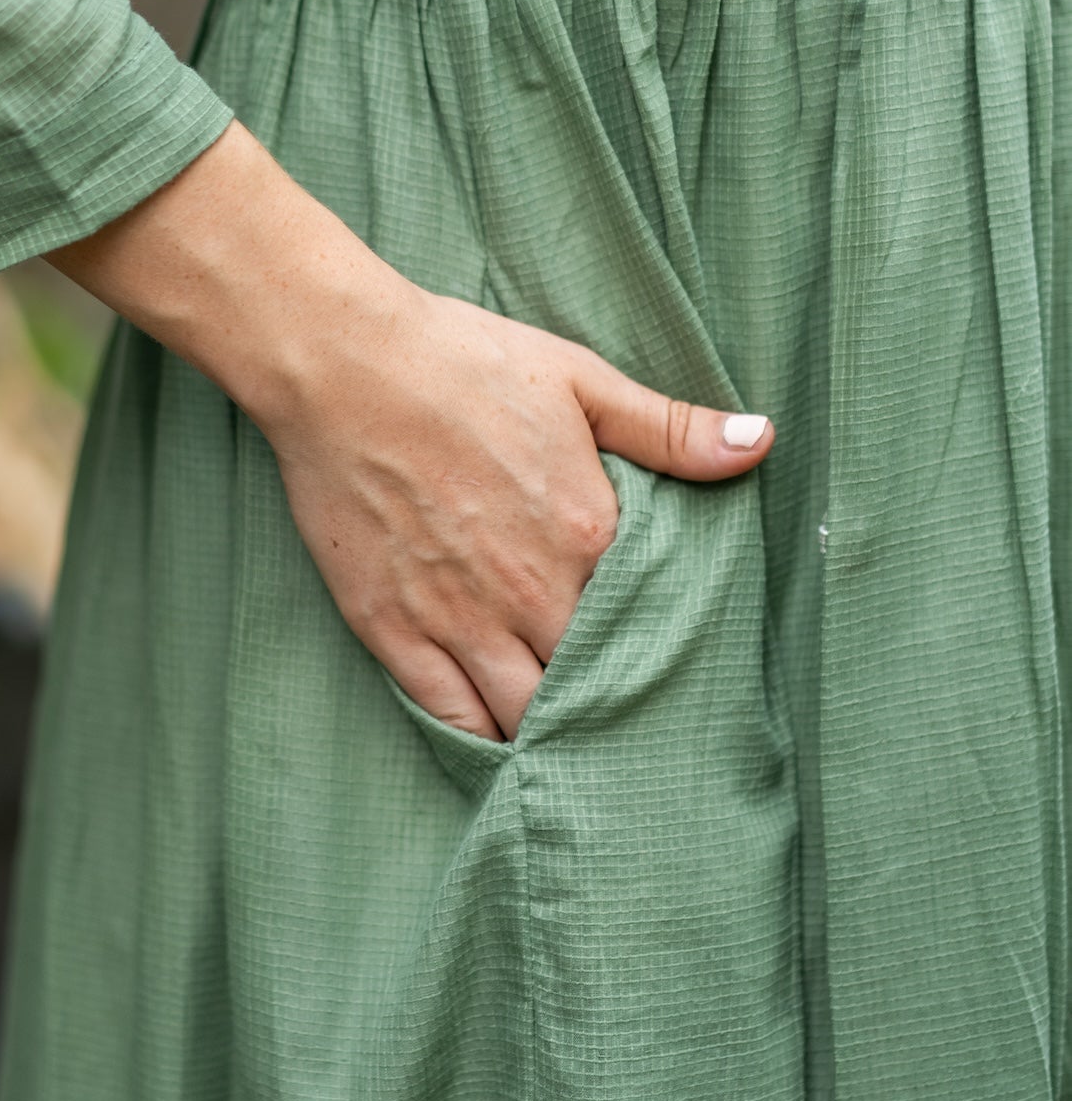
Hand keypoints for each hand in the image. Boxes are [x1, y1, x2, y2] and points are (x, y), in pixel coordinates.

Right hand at [259, 283, 771, 740]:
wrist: (341, 364)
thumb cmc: (460, 361)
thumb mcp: (579, 378)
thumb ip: (669, 428)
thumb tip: (760, 442)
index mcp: (585, 532)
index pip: (649, 623)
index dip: (661, 644)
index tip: (672, 656)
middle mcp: (529, 591)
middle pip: (592, 682)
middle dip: (612, 699)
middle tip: (628, 712)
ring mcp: (457, 619)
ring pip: (526, 716)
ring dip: (553, 730)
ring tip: (571, 734)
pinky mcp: (392, 630)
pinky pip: (451, 717)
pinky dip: (482, 740)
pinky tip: (502, 740)